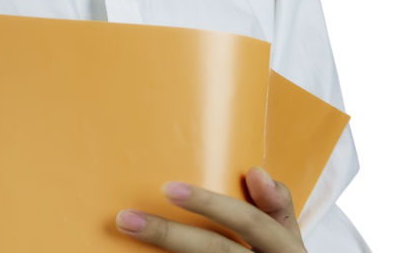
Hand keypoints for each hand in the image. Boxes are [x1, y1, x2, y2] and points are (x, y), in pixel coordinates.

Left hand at [115, 166, 305, 251]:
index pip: (249, 221)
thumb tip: (255, 172)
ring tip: (128, 233)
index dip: (210, 205)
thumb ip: (276, 207)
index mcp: (286, 249)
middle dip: (168, 234)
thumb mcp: (289, 239)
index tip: (168, 188)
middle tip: (126, 218)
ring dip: (162, 250)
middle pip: (216, 249)